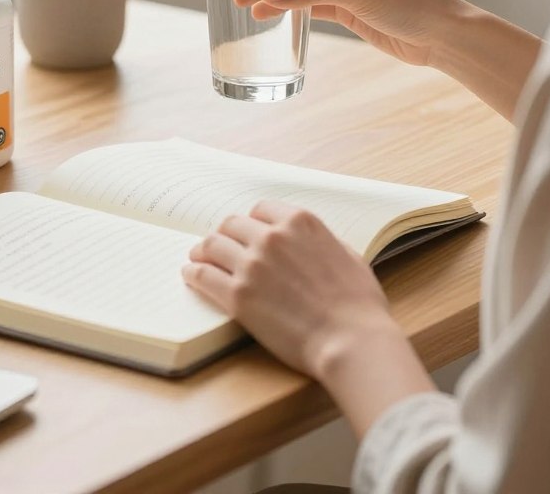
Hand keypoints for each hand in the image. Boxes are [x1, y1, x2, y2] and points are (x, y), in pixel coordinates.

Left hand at [182, 200, 394, 378]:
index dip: (251, 222)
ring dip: (203, 250)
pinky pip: (203, 275)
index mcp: (299, 222)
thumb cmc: (359, 305)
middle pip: (232, 224)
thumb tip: (309, 242)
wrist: (351, 341)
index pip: (260, 209)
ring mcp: (251, 264)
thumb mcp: (348, 255)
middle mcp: (271, 236)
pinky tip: (191, 275)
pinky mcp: (237, 295)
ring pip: (212, 245)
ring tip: (198, 257)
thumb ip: (321, 241)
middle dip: (225, 234)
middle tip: (219, 245)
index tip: (246, 232)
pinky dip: (193, 273)